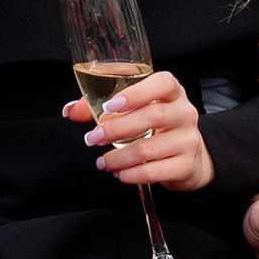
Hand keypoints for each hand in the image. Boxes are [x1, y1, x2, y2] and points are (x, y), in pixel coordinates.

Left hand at [63, 71, 213, 191]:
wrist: (188, 154)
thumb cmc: (155, 125)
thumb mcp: (134, 108)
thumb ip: (99, 104)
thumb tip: (70, 111)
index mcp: (172, 92)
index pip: (162, 83)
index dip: (135, 93)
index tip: (109, 106)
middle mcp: (184, 112)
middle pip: (152, 116)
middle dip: (116, 129)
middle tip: (94, 139)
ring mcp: (188, 140)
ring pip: (148, 148)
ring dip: (118, 157)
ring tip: (103, 162)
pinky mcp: (185, 165)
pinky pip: (153, 172)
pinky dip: (130, 175)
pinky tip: (120, 173)